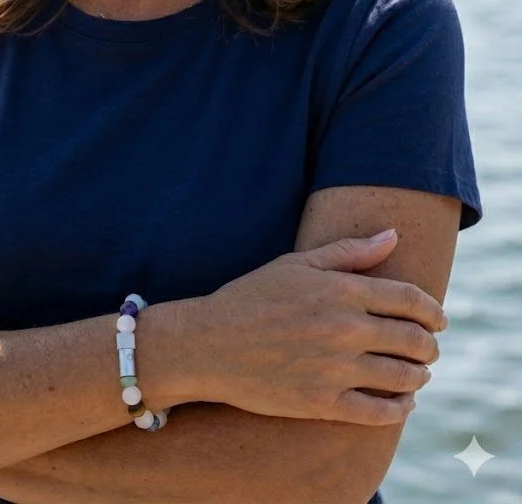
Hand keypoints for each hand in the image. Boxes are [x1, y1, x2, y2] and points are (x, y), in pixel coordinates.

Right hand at [189, 230, 444, 425]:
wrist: (209, 344)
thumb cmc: (252, 297)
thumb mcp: (297, 264)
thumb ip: (349, 251)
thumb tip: (393, 236)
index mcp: (341, 291)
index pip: (410, 300)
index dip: (433, 310)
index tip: (439, 318)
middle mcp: (344, 330)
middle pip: (414, 340)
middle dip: (430, 345)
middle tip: (429, 347)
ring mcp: (335, 370)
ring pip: (403, 377)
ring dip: (420, 375)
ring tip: (418, 373)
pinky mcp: (322, 404)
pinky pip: (380, 412)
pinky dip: (400, 408)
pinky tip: (402, 402)